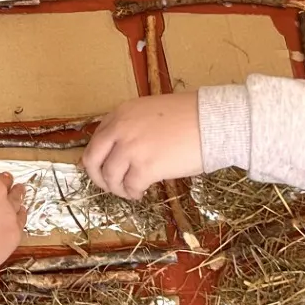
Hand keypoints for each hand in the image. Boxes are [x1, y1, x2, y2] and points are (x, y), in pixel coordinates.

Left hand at [82, 91, 202, 200]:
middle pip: (93, 159)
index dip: (98, 157)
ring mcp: (131, 149)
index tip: (103, 167)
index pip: (97, 139)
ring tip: (130, 191)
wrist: (212, 121)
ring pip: (110, 177)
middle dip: (97, 177)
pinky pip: (131, 187)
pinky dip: (134, 193)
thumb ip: (132, 126)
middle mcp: (120, 130)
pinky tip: (141, 193)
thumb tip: (123, 149)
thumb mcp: (151, 111)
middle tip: (108, 185)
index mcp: (121, 114)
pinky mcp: (146, 167)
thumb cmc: (189, 115)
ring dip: (118, 188)